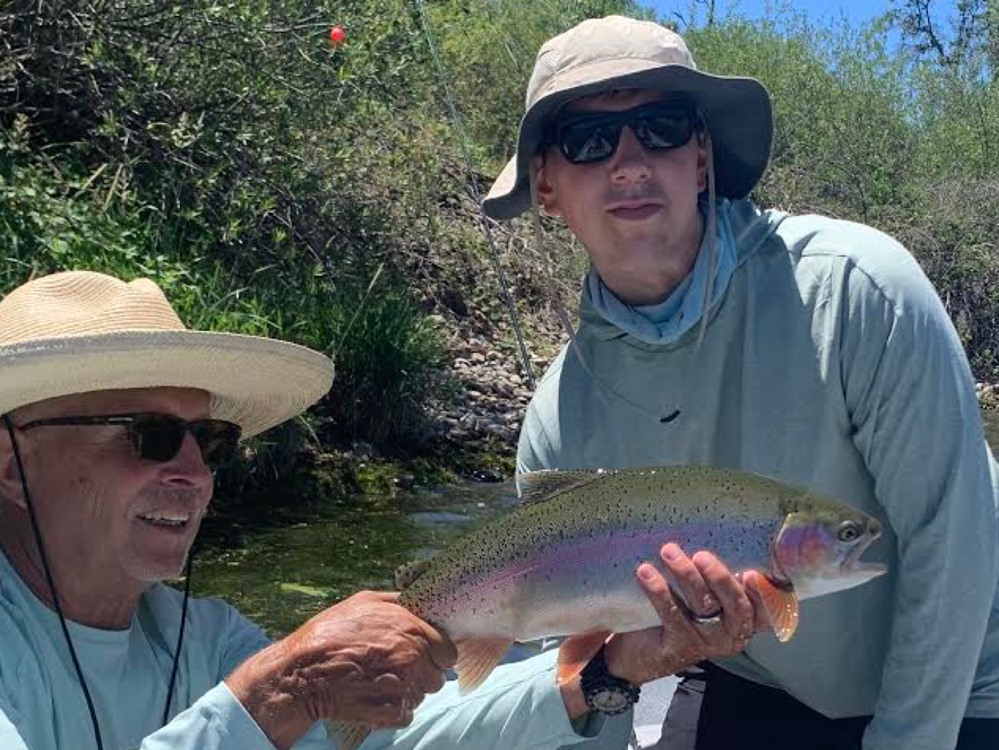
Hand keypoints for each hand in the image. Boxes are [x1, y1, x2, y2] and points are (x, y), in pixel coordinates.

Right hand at [225, 590, 455, 749]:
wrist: (303, 672)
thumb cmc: (331, 633)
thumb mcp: (365, 601)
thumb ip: (398, 600)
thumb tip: (418, 598)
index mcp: (413, 628)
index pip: (448, 650)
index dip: (436, 653)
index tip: (423, 654)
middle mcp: (414, 657)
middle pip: (438, 676)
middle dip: (422, 674)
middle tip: (395, 669)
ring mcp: (405, 686)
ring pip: (422, 696)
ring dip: (407, 692)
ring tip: (379, 681)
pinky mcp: (392, 712)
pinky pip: (406, 714)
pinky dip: (393, 710)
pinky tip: (373, 698)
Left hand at [604, 543, 761, 685]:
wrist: (638, 650)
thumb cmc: (678, 607)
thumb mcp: (702, 589)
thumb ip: (715, 571)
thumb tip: (722, 529)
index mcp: (745, 616)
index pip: (768, 608)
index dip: (766, 594)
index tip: (752, 574)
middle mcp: (732, 632)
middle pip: (737, 606)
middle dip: (721, 579)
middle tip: (701, 556)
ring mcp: (707, 642)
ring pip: (704, 606)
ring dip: (686, 576)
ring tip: (668, 552)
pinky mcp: (680, 648)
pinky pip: (673, 615)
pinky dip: (659, 591)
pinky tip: (646, 573)